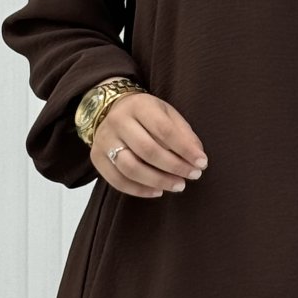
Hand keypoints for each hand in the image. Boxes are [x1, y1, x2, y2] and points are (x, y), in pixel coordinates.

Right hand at [91, 92, 207, 197]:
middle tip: (193, 176)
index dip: (185, 149)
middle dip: (174, 167)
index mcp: (139, 105)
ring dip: (158, 181)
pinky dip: (139, 190)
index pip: (164, 130)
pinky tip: (157, 191)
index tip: (201, 163)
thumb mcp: (167, 114)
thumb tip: (198, 157)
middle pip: (147, 150)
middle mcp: (118, 121)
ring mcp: (104, 140)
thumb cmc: (146, 115)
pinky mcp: (96, 157)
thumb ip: (184, 133)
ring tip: (178, 185)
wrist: (111, 111)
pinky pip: (117, 180)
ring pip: (130, 167)